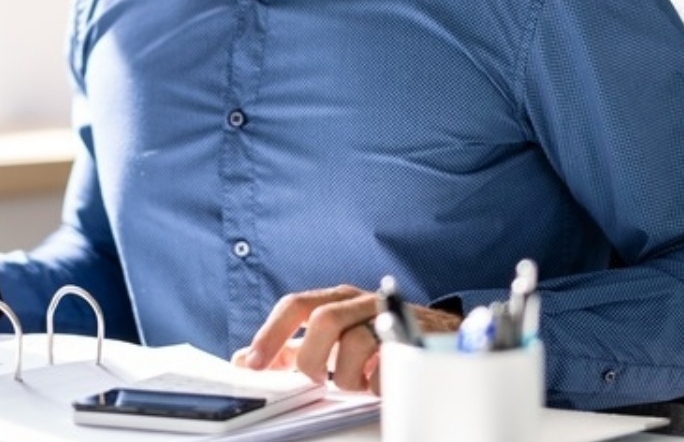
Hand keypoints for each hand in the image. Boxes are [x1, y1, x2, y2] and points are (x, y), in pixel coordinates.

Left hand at [230, 285, 463, 392]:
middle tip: (315, 380)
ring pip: (357, 343)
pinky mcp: (414, 336)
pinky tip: (378, 384)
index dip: (271, 334)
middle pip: (324, 320)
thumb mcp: (332, 338)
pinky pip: (389, 363)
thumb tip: (245, 358)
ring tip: (356, 384)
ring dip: (349, 376)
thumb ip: (291, 347)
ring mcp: (388, 316)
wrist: (438, 336)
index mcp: (335, 299)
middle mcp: (360, 301)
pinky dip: (377, 381)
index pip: (295, 306)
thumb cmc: (378, 336)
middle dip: (314, 358)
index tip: (253, 364)